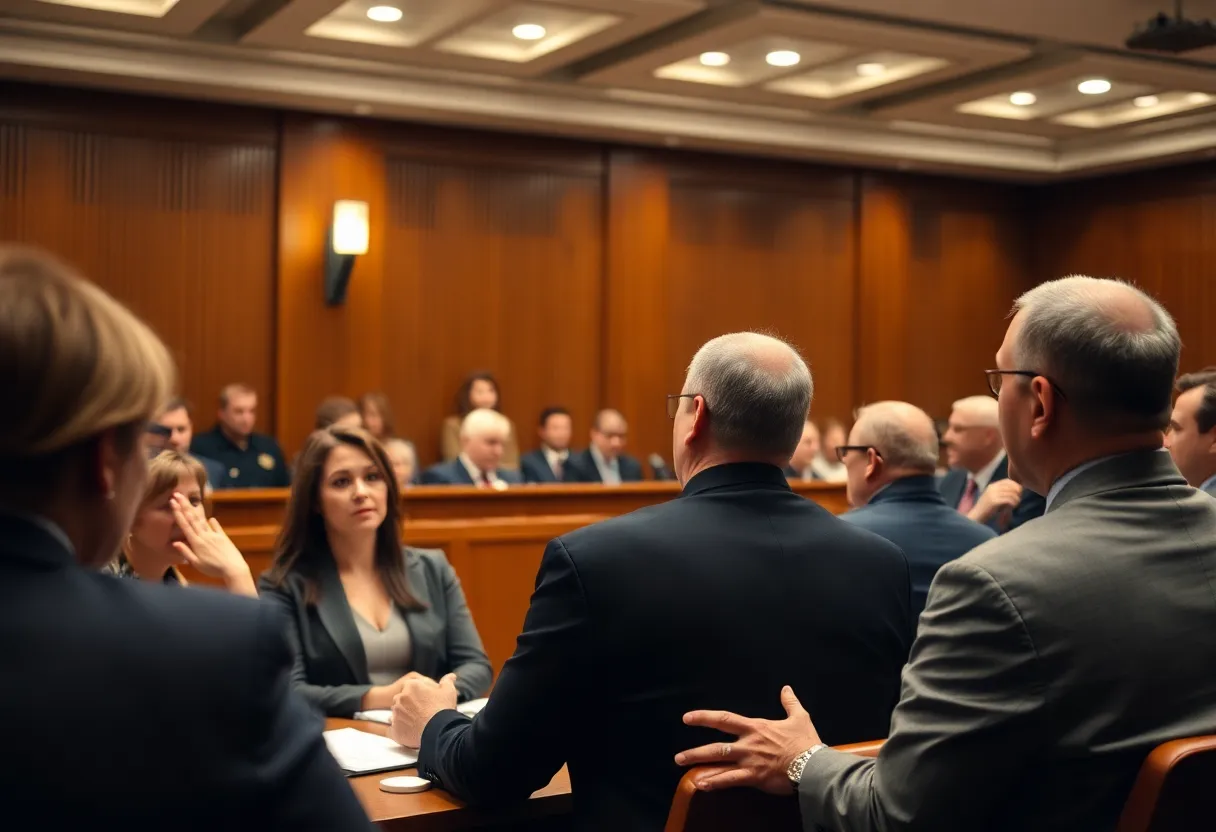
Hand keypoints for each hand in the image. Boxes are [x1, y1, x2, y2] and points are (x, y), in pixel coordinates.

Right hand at [170, 493, 254, 596]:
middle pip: (192, 518)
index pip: (185, 525)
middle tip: (177, 494)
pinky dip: (213, 523)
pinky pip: (217, 528)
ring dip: (194, 511)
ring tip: (189, 502)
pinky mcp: (224, 538)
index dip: (178, 513)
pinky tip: (211, 518)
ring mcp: (215, 535)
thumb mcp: (196, 564)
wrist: (234, 569)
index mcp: (196, 543)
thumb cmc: (213, 569)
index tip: (172, 502)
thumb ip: (186, 552)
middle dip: (184, 506)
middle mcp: (205, 536)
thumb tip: (174, 542)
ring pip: (202, 521)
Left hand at [389, 673, 457, 747]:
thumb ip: (447, 681)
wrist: (439, 730)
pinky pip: (391, 730)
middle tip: (422, 711)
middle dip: (409, 704)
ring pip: (397, 714)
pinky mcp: (394, 730)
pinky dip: (396, 730)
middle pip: (402, 699)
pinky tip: (404, 731)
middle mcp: (400, 699)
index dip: (418, 693)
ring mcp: (395, 714)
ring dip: (403, 716)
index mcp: (411, 686)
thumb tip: (451, 676)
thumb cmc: (443, 709)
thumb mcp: (448, 691)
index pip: (410, 686)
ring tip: (417, 722)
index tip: (424, 699)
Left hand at [675, 686, 820, 794]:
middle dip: (696, 751)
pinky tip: (702, 785)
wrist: (813, 764)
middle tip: (679, 757)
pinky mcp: (754, 777)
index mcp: (755, 728)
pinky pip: (731, 780)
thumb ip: (790, 702)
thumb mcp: (799, 717)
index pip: (724, 719)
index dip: (704, 717)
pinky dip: (715, 783)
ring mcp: (749, 761)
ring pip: (720, 763)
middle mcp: (748, 743)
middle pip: (716, 746)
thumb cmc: (806, 742)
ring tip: (685, 770)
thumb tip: (786, 688)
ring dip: (700, 767)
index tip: (687, 718)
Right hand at [967, 479, 1021, 523]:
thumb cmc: (986, 509)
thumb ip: (1002, 492)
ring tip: (1016, 504)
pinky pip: (1008, 500)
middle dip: (1018, 492)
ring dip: (1016, 499)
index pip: (1007, 481)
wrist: (976, 516)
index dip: (1016, 485)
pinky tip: (1013, 507)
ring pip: (1011, 493)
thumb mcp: (993, 497)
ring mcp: (992, 494)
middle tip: (1018, 499)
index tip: (1019, 492)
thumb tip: (1017, 490)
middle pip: (1011, 486)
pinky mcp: (994, 501)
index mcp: (992, 486)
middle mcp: (992, 488)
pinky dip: (1013, 503)